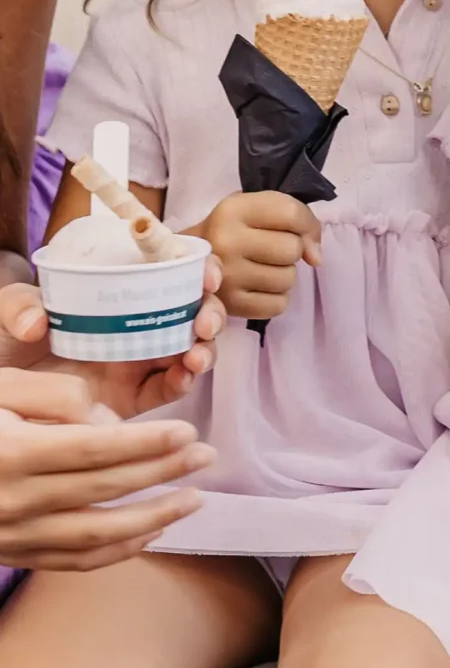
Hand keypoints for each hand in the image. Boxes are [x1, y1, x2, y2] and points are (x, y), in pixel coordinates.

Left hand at [0, 268, 225, 416]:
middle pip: (192, 310)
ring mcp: (137, 361)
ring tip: (195, 357)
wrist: (1, 394)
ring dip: (204, 350)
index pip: (169, 271)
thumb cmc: (6, 343)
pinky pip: (167, 390)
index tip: (206, 275)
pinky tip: (183, 378)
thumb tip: (37, 321)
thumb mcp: (7, 312)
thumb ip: (18, 305)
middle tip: (203, 323)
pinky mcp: (131, 399)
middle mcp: (135, 323)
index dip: (198, 269)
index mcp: (118, 292)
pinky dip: (183, 383)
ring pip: (189, 351)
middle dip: (210, 314)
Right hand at [0, 284, 215, 569]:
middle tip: (207, 455)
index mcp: (13, 451)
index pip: (94, 450)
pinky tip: (152, 533)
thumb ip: (53, 395)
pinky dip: (118, 552)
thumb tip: (107, 422)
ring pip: (96, 536)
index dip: (146, 443)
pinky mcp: (14, 554)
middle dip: (163, 472)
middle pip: (104, 490)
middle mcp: (16, 499)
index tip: (187, 431)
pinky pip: (74, 562)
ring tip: (194, 499)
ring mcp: (15, 534)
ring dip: (153, 518)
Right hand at [203, 191, 321, 320]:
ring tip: (263, 268)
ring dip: (284, 275)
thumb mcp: (256, 208)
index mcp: (233, 209)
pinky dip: (277, 297)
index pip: (291, 213)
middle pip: (292, 249)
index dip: (306, 225)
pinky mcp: (230, 305)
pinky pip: (278, 305)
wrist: (188, 262)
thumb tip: (316, 258)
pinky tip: (260, 287)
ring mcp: (227, 277)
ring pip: (288, 278)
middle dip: (291, 251)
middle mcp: (226, 241)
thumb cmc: (233, 230)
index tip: (299, 233)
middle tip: (270, 251)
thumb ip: (295, 218)